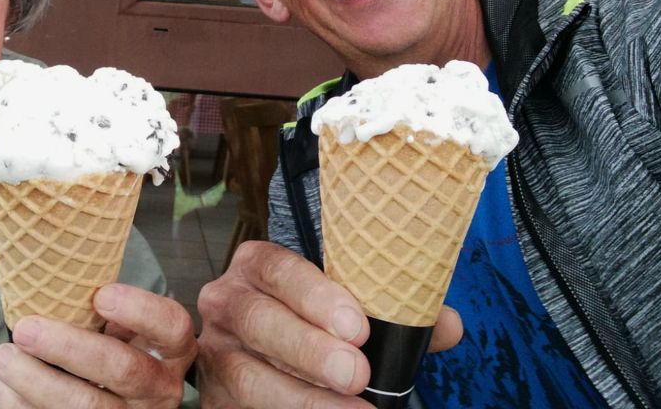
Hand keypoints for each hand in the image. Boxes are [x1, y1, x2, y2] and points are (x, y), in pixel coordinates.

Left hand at [0, 283, 196, 407]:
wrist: (124, 407)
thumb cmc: (118, 353)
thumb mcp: (129, 331)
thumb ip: (110, 310)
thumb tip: (53, 272)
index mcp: (172, 351)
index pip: (171, 326)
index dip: (139, 309)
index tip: (101, 294)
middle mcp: (159, 388)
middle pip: (122, 369)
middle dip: (68, 347)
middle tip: (25, 328)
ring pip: (87, 406)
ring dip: (36, 381)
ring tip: (3, 357)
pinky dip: (22, 405)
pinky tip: (3, 385)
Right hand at [195, 241, 462, 408]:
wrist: (267, 355)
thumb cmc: (311, 321)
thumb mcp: (346, 307)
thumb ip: (394, 310)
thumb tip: (446, 324)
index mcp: (257, 266)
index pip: (277, 268)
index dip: (316, 295)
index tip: (358, 326)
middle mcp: (227, 302)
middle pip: (257, 319)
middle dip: (309, 349)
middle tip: (356, 372)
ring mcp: (215, 351)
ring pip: (246, 373)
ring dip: (301, 396)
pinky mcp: (214, 395)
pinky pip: (242, 408)